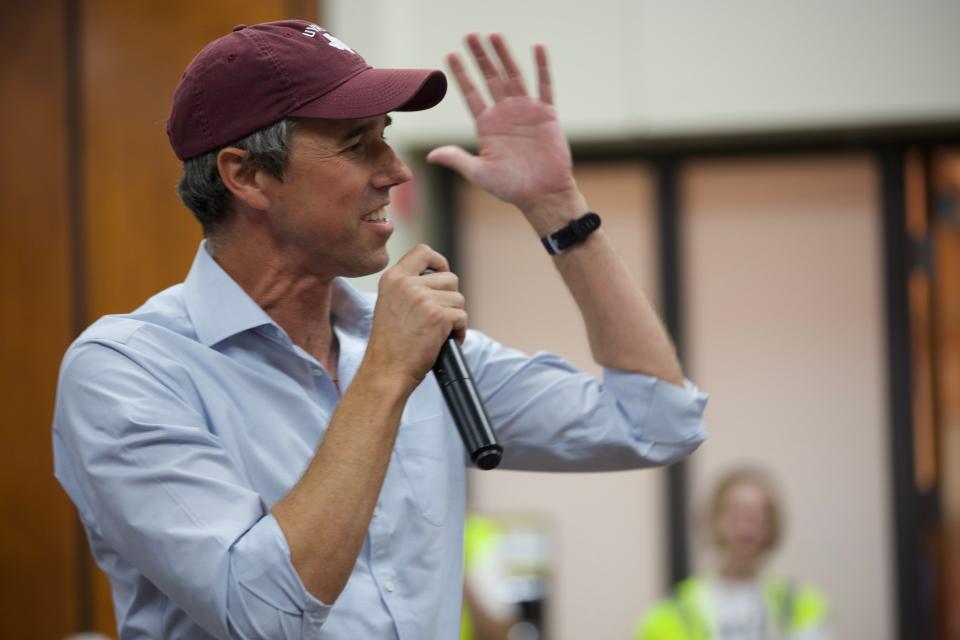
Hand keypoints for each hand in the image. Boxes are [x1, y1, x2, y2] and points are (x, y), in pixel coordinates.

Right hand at [364, 245, 466, 391]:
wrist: (386, 371)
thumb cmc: (390, 345)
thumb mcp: (390, 304)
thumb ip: (409, 287)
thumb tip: (440, 279)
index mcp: (393, 278)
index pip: (423, 251)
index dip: (439, 262)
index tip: (441, 275)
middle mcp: (407, 284)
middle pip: (450, 278)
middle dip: (450, 298)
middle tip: (438, 317)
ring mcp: (423, 298)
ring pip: (459, 299)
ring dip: (454, 317)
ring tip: (439, 332)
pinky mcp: (438, 316)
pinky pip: (462, 317)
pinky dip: (459, 332)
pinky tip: (445, 341)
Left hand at [427, 34, 579, 215]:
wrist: (542, 195)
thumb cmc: (510, 187)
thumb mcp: (479, 173)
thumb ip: (457, 159)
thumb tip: (431, 155)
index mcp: (487, 125)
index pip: (471, 93)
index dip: (461, 74)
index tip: (449, 54)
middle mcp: (505, 113)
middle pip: (490, 78)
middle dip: (480, 57)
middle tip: (469, 35)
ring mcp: (526, 111)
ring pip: (513, 75)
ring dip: (503, 55)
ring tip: (494, 35)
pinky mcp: (546, 113)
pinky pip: (544, 85)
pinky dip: (542, 66)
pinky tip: (537, 47)